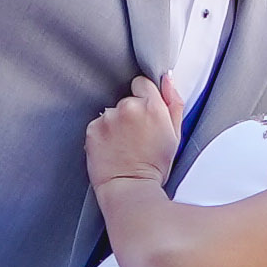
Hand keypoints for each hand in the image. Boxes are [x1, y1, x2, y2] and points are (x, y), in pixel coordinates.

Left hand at [82, 74, 182, 190]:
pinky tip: (112, 148)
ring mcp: (108, 118)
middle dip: (132, 113)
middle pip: (127, 99)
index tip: (146, 115)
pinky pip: (98, 123)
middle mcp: (128, 107)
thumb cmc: (154, 166)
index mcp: (152, 106)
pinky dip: (103, 133)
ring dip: (116, 123)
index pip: (142, 83)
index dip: (145, 99)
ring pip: (111, 112)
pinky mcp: (92, 129)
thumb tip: (167, 78)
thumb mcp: (174, 134)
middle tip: (137, 136)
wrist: (129, 188)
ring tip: (124, 144)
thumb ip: (173, 102)